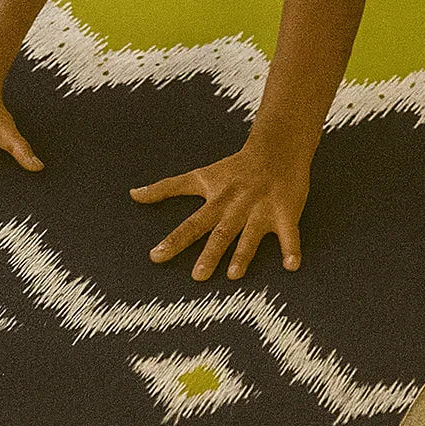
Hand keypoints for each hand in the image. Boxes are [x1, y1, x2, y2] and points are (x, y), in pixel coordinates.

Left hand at [130, 142, 310, 280]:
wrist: (276, 149)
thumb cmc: (235, 168)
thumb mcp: (200, 176)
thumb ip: (167, 188)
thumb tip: (132, 194)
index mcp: (216, 201)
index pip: (191, 223)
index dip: (173, 240)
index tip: (155, 256)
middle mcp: (237, 207)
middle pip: (221, 232)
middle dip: (210, 253)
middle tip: (197, 276)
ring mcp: (261, 210)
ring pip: (251, 235)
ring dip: (244, 254)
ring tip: (234, 275)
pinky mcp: (285, 213)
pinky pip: (289, 234)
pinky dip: (291, 249)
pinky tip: (292, 266)